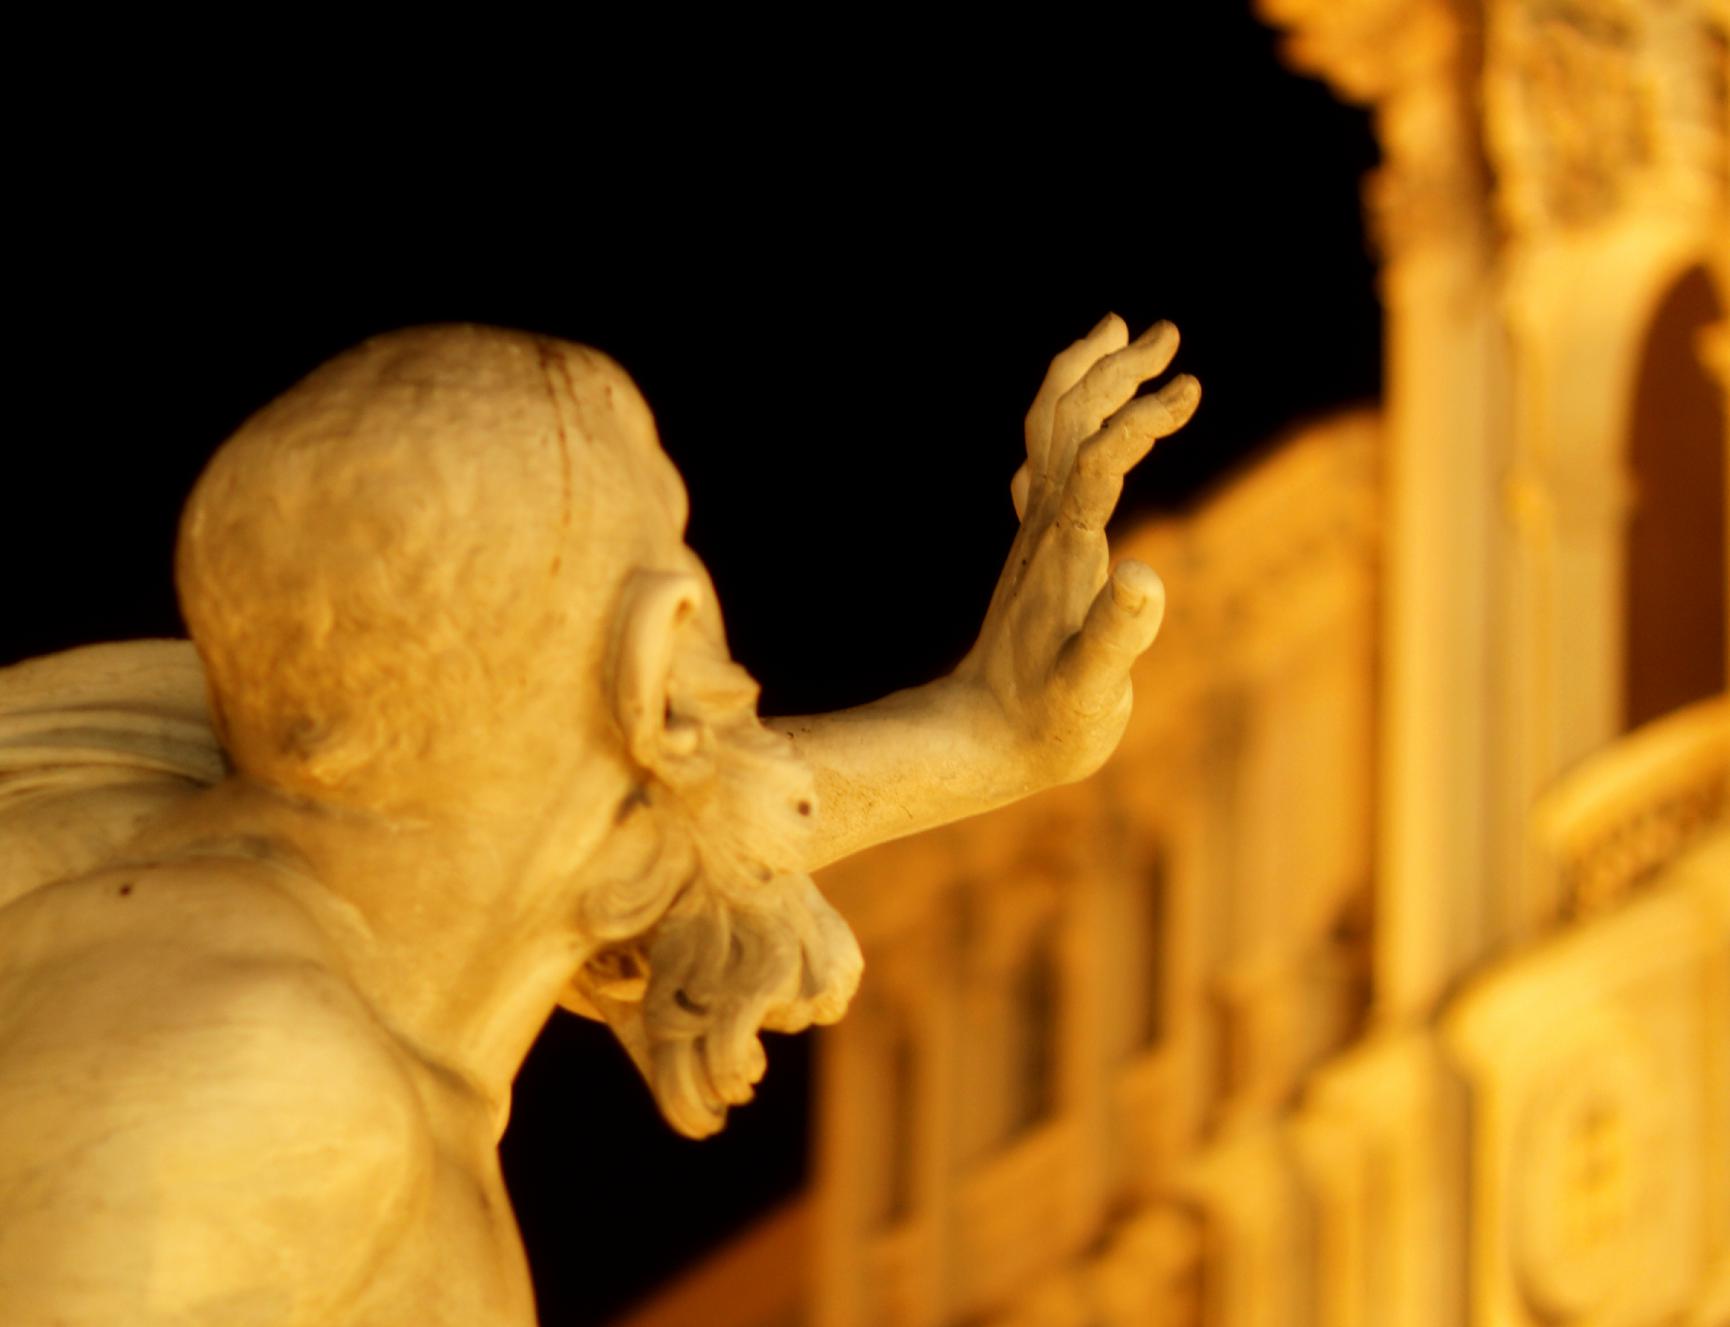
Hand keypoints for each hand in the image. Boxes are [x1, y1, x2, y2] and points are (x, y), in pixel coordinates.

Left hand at [953, 314, 1198, 785]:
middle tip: (1170, 331)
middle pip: (1067, 419)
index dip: (1143, 418)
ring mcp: (1037, 535)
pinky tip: (1079, 432)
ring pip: (1051, 431)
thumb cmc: (1044, 725)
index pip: (1101, 460)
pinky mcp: (1037, 551)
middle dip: (1117, 368)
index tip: (1191, 388)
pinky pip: (1048, 466)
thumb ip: (1117, 636)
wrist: (981, 739)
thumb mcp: (1091, 691)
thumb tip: (1144, 574)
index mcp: (1065, 550)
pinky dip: (1070, 427)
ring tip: (1125, 338)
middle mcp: (1046, 528)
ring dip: (1090, 378)